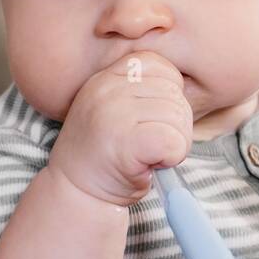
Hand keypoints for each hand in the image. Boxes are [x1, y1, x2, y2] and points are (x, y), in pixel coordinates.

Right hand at [49, 50, 192, 206]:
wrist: (75, 193)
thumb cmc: (104, 154)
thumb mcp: (113, 109)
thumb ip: (139, 90)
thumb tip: (182, 86)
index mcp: (106, 78)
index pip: (160, 66)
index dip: (169, 94)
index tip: (153, 119)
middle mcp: (107, 90)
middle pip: (175, 93)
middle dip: (176, 123)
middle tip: (154, 145)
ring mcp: (114, 114)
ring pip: (178, 117)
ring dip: (176, 142)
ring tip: (151, 155)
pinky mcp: (126, 142)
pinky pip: (174, 141)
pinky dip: (174, 156)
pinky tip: (154, 164)